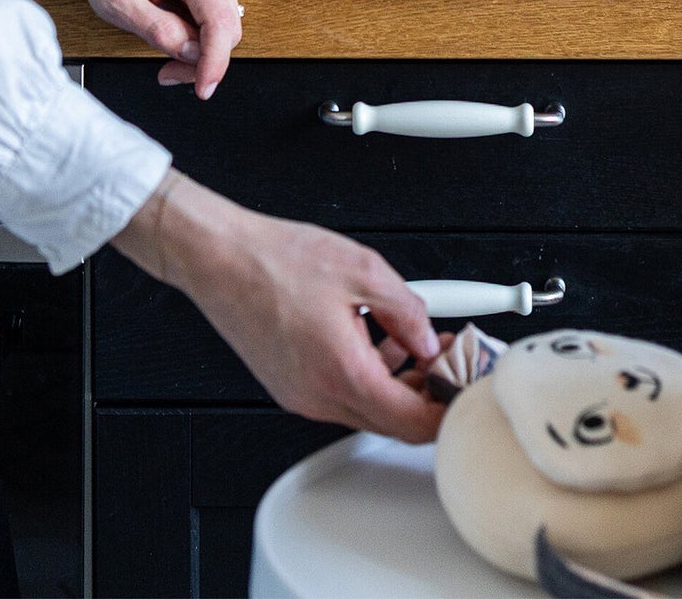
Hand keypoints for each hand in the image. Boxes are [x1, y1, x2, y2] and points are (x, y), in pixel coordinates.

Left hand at [52, 0, 240, 98]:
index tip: (203, 87)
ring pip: (226, 26)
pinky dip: (199, 38)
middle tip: (169, 72)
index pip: (220, 21)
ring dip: (200, 50)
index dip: (215, 61)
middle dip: (202, 59)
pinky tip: (176, 38)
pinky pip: (217, 18)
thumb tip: (191, 53)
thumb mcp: (119, 6)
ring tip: (168, 53)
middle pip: (228, 27)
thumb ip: (159, 31)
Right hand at [113, 172, 449, 443]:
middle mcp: (318, 396)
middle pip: (392, 422)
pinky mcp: (288, 384)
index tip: (464, 386)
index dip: (447, 408)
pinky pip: (340, 392)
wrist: (217, 257)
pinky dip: (367, 373)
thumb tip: (427, 335)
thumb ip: (408, 310)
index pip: (413, 423)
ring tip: (414, 339)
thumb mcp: (362, 270)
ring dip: (398, 382)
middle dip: (427, 393)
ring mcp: (300, 394)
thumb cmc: (274, 259)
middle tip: (448, 357)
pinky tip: (375, 337)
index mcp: (341, 373)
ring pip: (366, 407)